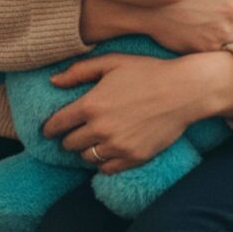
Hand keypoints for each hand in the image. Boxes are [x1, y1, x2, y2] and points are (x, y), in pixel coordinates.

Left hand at [42, 53, 224, 173]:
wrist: (183, 90)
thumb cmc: (147, 71)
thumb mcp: (112, 62)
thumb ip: (79, 71)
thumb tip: (53, 81)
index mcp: (91, 105)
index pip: (57, 125)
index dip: (49, 128)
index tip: (49, 130)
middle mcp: (100, 129)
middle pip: (69, 144)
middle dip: (69, 138)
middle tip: (75, 132)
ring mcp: (118, 146)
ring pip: (87, 158)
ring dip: (86, 150)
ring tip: (94, 140)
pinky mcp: (134, 157)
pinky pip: (107, 169)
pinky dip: (103, 162)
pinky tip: (109, 151)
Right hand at [145, 0, 232, 52]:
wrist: (147, 2)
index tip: (232, 4)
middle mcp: (232, 11)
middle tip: (223, 20)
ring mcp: (221, 31)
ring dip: (231, 36)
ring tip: (216, 33)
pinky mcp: (208, 47)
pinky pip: (224, 52)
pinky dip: (218, 48)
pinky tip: (207, 42)